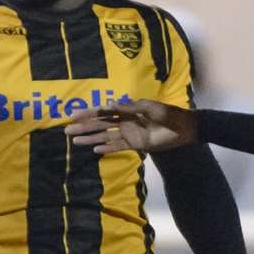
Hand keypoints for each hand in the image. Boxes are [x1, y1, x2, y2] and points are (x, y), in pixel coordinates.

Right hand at [65, 98, 197, 154]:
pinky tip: (94, 150)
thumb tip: (108, 103)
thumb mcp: (150, 108)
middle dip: (84, 127)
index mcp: (127, 110)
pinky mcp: (135, 145)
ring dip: (90, 138)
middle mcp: (125, 121)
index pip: (103, 112)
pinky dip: (106, 148)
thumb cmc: (170, 114)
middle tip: (66, 130)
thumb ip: (129, 107)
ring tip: (74, 141)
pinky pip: (117, 147)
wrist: (186, 129)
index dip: (88, 113)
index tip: (73, 115)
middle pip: (100, 125)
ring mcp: (129, 134)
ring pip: (104, 136)